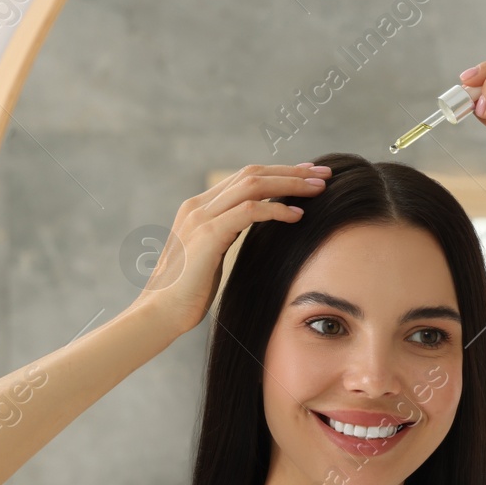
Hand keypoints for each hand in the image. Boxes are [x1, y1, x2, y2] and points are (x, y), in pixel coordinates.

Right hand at [133, 163, 328, 335]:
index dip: (280, 173)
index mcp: (199, 207)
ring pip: (253, 186)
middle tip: (324, 174)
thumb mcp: (213, 254)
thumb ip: (230, 233)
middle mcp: (198, 205)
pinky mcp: (207, 235)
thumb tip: (259, 227)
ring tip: (319, 189)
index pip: (245, 178)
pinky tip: (297, 215)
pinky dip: (276, 210)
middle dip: (291, 172)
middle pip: (252, 174)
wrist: (161, 312)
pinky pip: (249, 212)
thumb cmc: (190, 291)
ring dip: (290, 184)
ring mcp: (200, 217)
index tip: (309, 175)